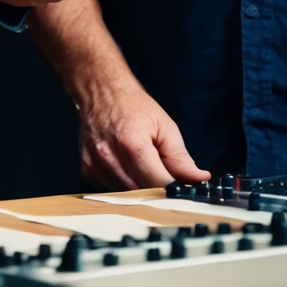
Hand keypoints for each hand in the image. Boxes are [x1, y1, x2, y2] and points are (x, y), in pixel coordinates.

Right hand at [74, 77, 208, 189]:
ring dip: (140, 188)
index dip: (174, 191)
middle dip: (157, 190)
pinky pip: (112, 190)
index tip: (184, 190)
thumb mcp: (164, 126)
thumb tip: (199, 180)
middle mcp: (110, 159)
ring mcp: (95, 166)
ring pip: (127, 195)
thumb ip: (181, 158)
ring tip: (141, 164)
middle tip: (165, 177)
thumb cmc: (133, 106)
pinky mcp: (87, 171)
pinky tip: (125, 165)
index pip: (159, 185)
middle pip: (143, 194)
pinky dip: (123, 183)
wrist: (100, 90)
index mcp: (133, 145)